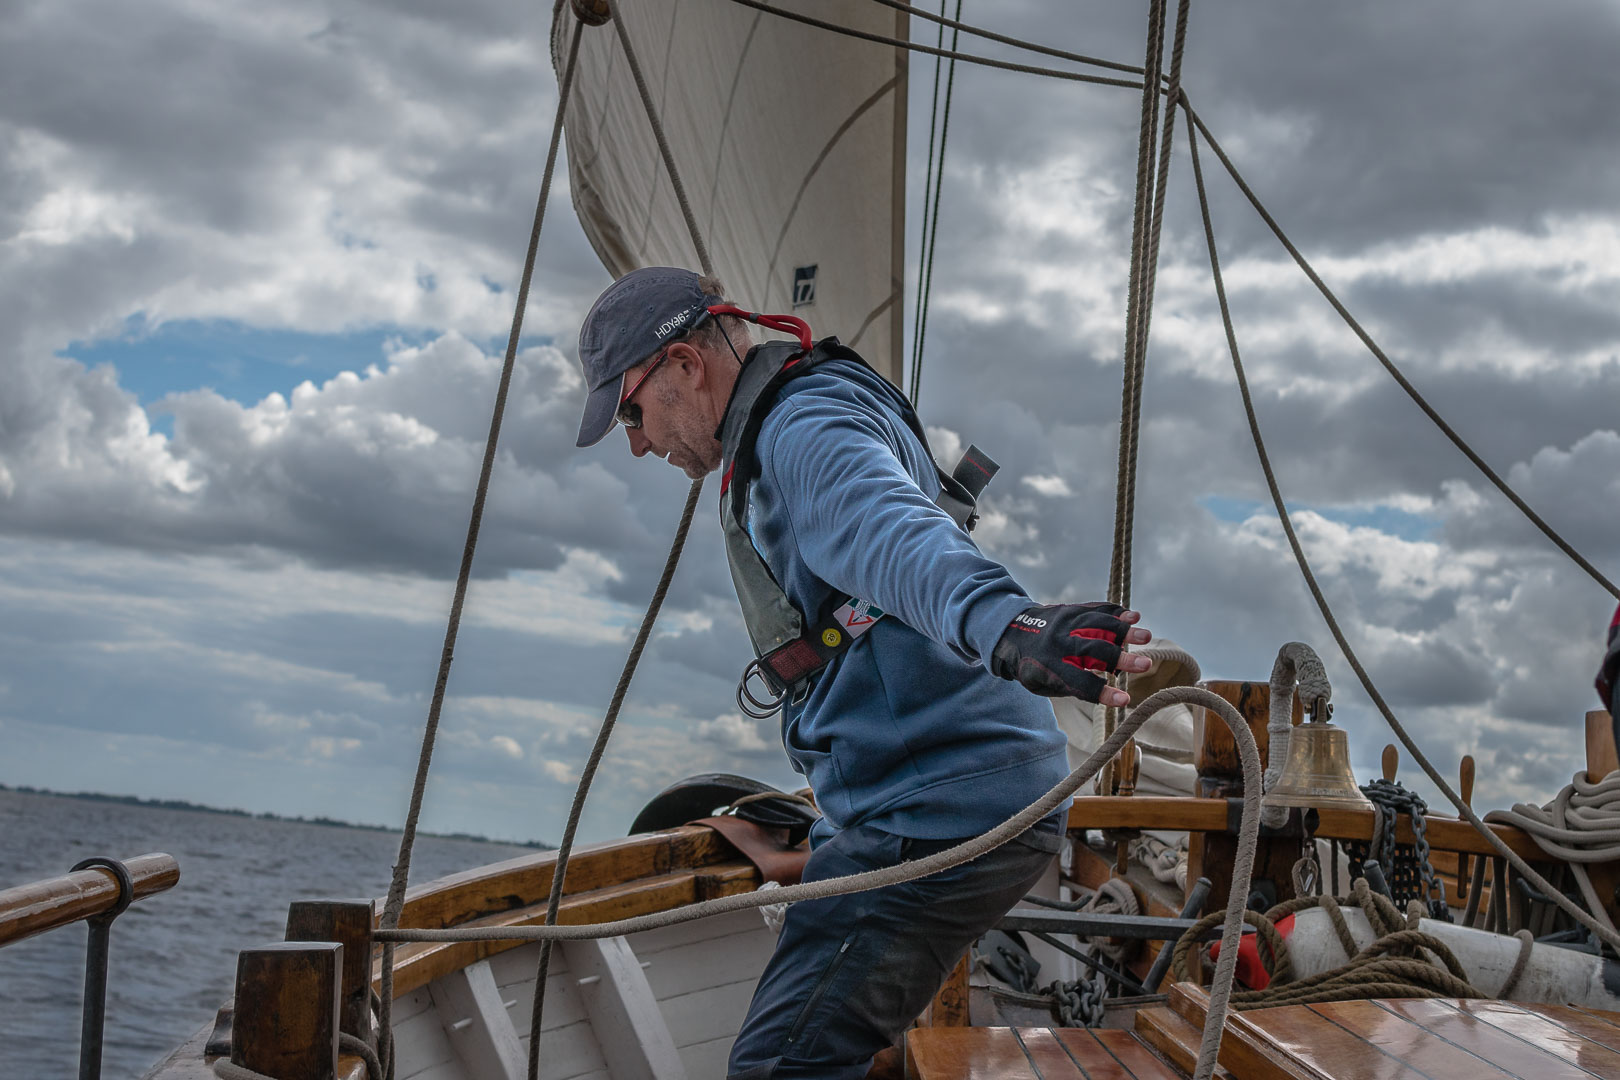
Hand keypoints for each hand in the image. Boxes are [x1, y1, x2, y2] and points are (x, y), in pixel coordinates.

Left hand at [989, 602, 1152, 705]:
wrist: (1011, 631)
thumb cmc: (1033, 667)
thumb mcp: (1042, 684)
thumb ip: (1071, 685)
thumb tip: (1104, 685)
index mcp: (1049, 667)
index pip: (1079, 683)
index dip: (1102, 693)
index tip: (1125, 700)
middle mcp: (1058, 642)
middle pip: (1093, 650)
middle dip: (1120, 659)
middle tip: (1145, 666)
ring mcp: (1066, 622)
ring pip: (1097, 624)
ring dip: (1123, 630)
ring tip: (1146, 637)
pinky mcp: (1072, 609)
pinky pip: (1095, 609)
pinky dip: (1115, 612)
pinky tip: (1133, 616)